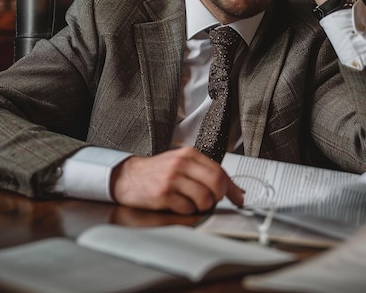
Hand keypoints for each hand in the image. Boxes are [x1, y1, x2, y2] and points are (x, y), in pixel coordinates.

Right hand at [110, 147, 243, 213]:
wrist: (127, 177)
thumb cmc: (156, 172)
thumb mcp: (181, 164)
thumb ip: (204, 172)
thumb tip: (233, 189)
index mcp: (189, 154)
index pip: (220, 171)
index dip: (231, 188)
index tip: (239, 198)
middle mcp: (182, 163)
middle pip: (216, 183)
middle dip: (218, 197)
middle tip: (212, 202)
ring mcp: (172, 178)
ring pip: (204, 199)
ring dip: (202, 207)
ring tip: (191, 203)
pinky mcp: (164, 194)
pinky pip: (187, 208)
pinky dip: (187, 211)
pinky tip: (178, 205)